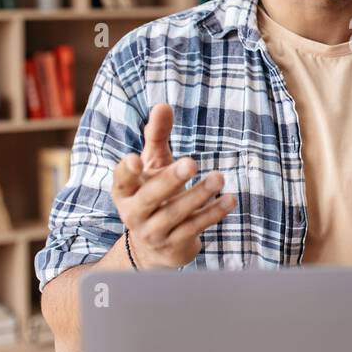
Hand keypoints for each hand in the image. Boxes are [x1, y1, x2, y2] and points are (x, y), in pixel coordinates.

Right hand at [110, 102, 234, 267]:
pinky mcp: (174, 245)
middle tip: (192, 162)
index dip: (127, 171)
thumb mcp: (154, 164)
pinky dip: (212, 214)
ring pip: (174, 214)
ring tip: (219, 177)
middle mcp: (134, 214)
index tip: (136, 159)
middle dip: (170, 180)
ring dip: (198, 195)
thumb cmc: (155, 192)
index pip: (122, 180)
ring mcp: (153, 232)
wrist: (156, 246)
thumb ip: (157, 136)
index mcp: (125, 191)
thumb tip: (163, 105)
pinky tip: (229, 199)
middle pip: (149, 198)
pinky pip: (194, 228)